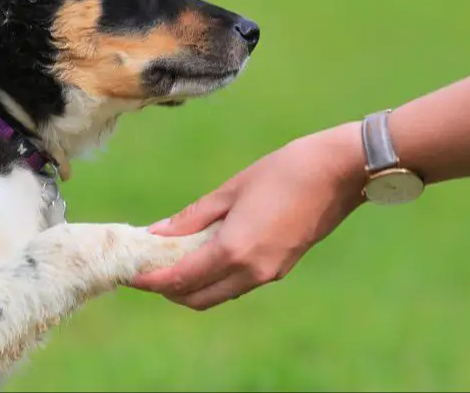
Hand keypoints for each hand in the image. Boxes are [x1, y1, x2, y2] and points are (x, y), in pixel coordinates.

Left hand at [129, 122, 366, 310]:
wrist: (339, 173)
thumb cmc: (284, 171)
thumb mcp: (231, 190)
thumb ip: (193, 216)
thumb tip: (158, 233)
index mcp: (234, 251)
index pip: (180, 279)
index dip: (151, 280)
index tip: (131, 273)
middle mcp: (251, 271)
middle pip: (197, 298)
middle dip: (168, 290)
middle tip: (148, 269)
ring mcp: (269, 273)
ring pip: (218, 294)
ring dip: (192, 286)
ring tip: (172, 260)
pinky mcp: (281, 267)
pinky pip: (238, 284)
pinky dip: (215, 278)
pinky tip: (204, 253)